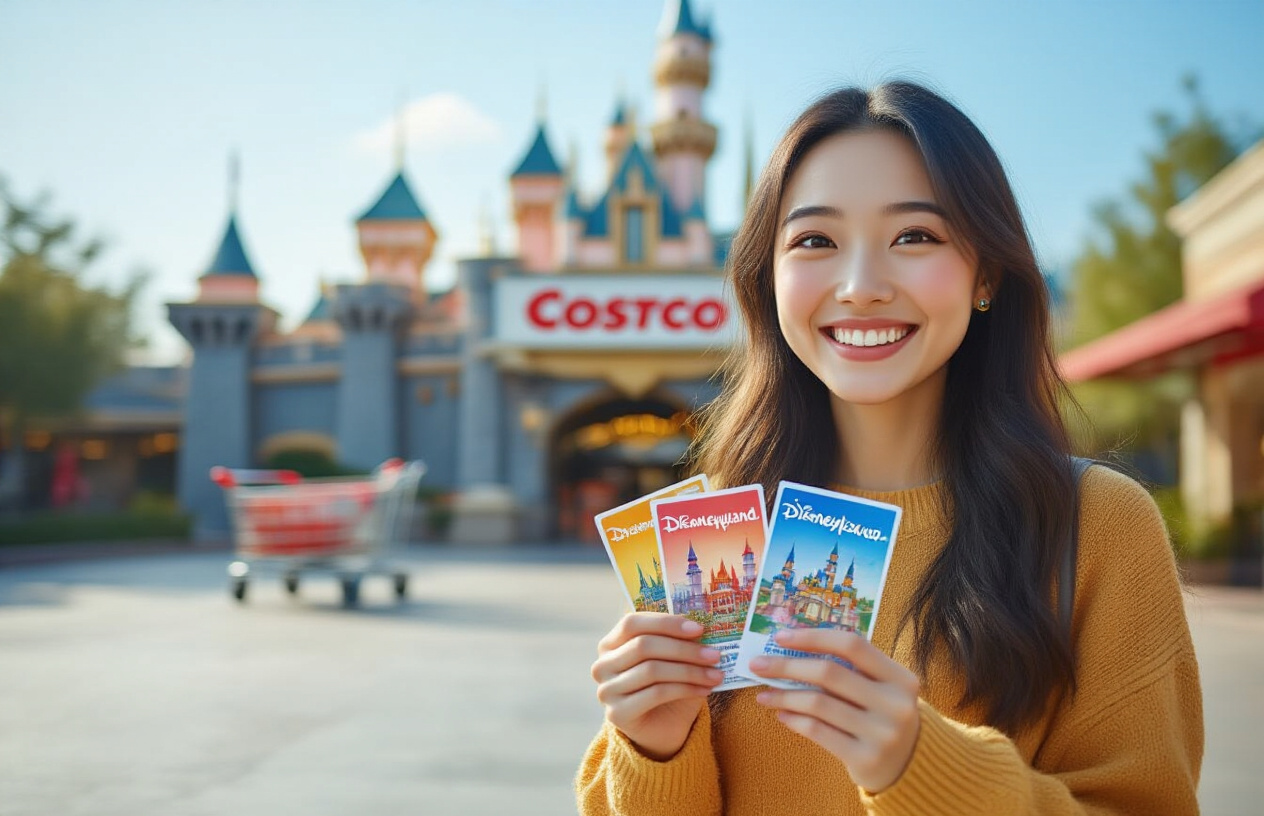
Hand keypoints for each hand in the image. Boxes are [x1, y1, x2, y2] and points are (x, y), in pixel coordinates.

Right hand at [590, 613, 724, 760]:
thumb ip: (679, 642)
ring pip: (652, 670)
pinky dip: (686, 689)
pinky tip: (705, 690)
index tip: (699, 629)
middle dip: (684, 649)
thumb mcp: (672, 660)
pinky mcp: (618, 713)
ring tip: (715, 674)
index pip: (632, 623)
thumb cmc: (668, 688)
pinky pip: (656, 693)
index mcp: (610, 644)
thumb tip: (701, 627)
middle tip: (714, 654)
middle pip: (643, 646)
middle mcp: (602, 665)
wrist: (661, 730)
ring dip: (690, 671)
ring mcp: (606, 690)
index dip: (665, 623)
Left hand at [748, 628, 919, 792]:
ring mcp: (882, 733)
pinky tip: (781, 715)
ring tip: (763, 694)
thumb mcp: (880, 688)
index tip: (779, 637)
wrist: (907, 765)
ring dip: (784, 696)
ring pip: (818, 703)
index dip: (813, 637)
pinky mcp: (865, 758)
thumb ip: (850, 668)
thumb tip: (790, 648)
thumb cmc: (881, 714)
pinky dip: (794, 720)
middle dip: (786, 666)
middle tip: (757, 665)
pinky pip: (818, 731)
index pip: (851, 644)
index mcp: (900, 677)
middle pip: (829, 673)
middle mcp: (895, 704)